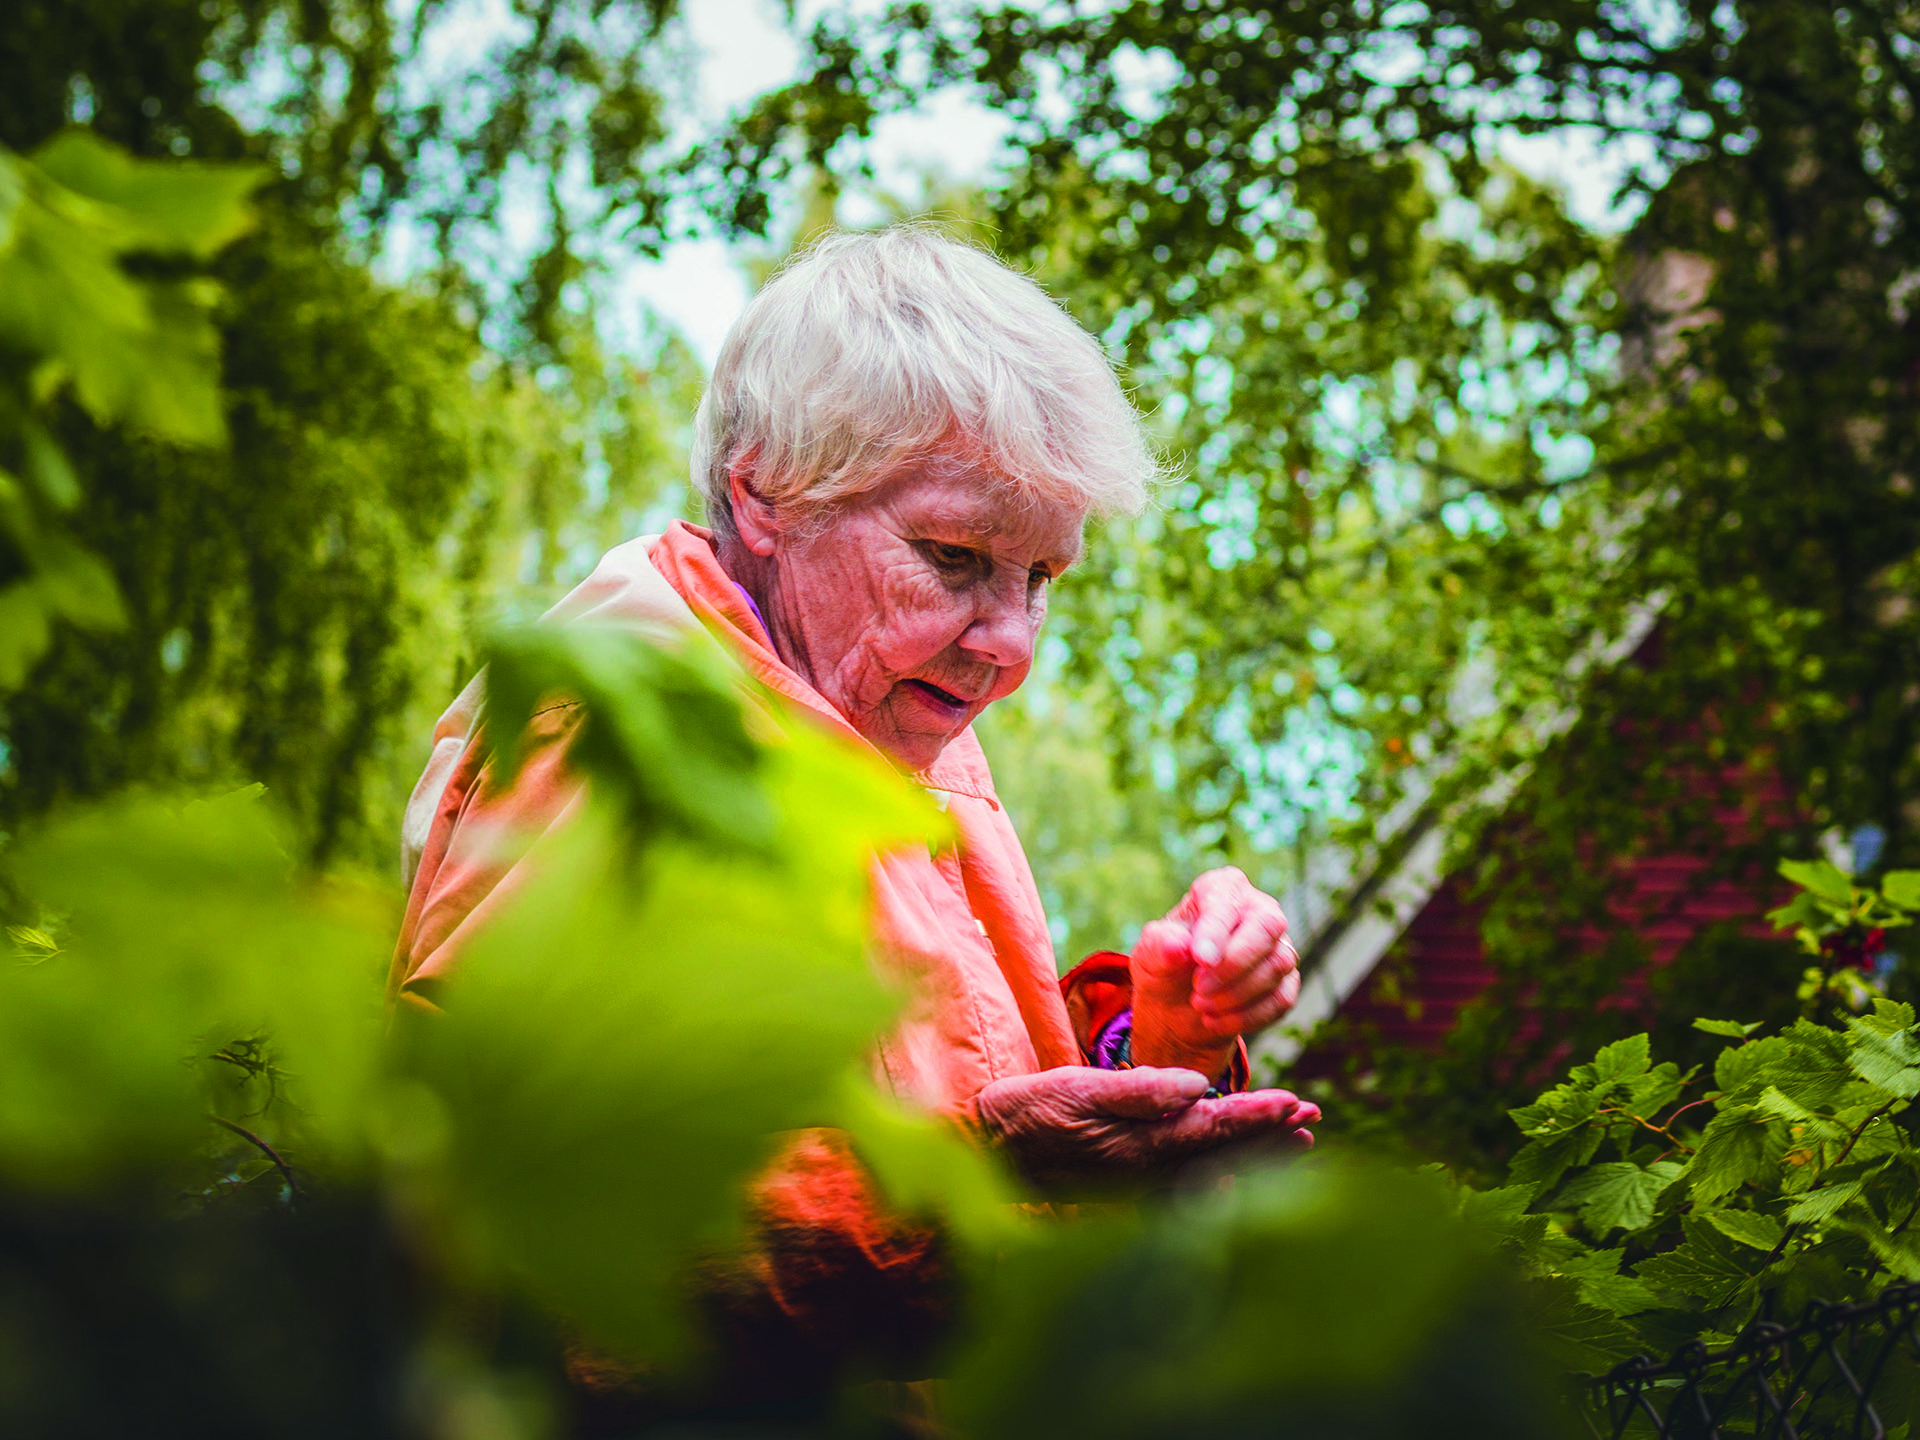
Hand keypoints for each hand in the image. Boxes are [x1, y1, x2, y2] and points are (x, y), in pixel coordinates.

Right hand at [967, 1064, 1316, 1191]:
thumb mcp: (1076, 1089)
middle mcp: (1147, 1174)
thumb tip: (1198, 1087)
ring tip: (1295, 1140)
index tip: (1296, 1102)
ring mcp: (1139, 1187)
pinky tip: (1236, 1169)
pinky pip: (1191, 1184)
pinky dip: (1224, 1171)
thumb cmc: (1027, 1111)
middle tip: (1312, 1118)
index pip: (1214, 1128)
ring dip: (1256, 1154)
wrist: (985, 1152)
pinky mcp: (1127, 1190)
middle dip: (1271, 1137)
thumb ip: (1138, 1090)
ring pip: (1214, 1171)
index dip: (1259, 1115)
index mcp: (1140, 1147)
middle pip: (1225, 1156)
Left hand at [1130, 867, 1300, 1076]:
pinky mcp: (1286, 981)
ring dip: (1236, 995)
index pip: (1228, 902)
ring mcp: (1278, 945)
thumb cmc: (1166, 965)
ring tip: (1199, 1005)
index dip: (1216, 931)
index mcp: (1223, 888)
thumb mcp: (1149, 955)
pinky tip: (1214, 1021)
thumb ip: (1159, 946)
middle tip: (1198, 990)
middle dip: (1234, 964)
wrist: (1177, 1007)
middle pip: (1267, 927)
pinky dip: (1246, 1017)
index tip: (1200, 960)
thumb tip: (1177, 946)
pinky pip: (1281, 999)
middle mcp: (1259, 909)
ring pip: (1277, 965)